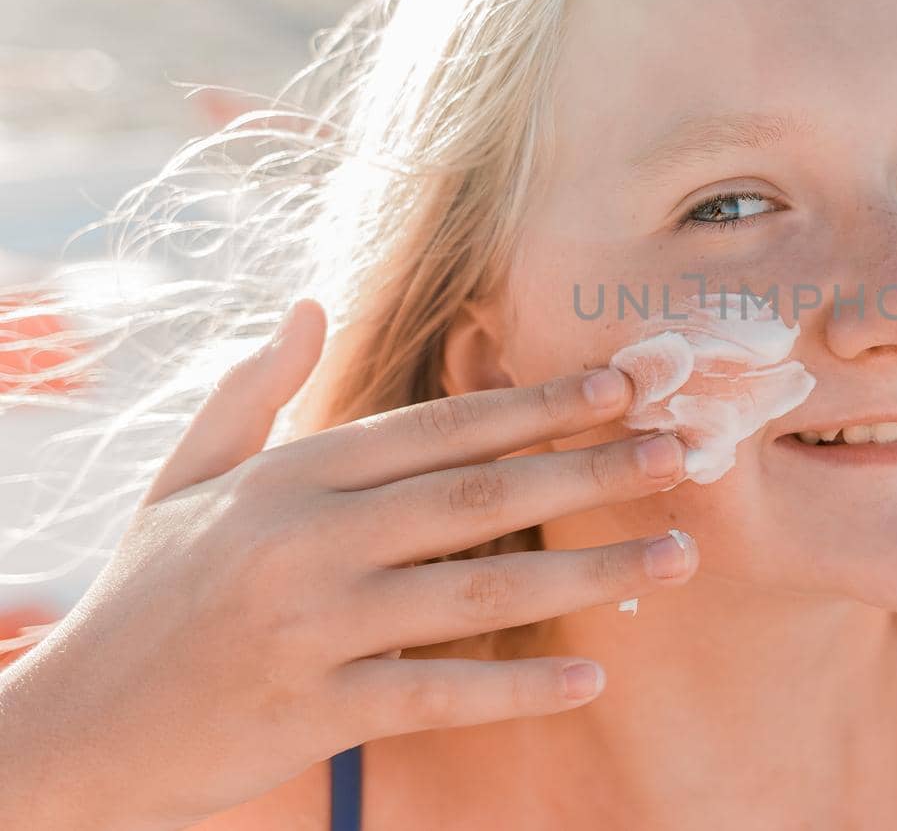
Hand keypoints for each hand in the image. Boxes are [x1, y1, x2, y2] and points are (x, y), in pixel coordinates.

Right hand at [0, 297, 696, 830]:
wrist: (72, 730)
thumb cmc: (143, 599)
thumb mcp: (183, 480)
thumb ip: (252, 391)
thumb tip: (308, 306)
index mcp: (288, 475)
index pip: (439, 427)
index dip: (537, 403)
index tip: (622, 385)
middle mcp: (306, 538)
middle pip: (479, 494)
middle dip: (591, 469)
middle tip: (683, 454)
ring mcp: (312, 625)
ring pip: (478, 588)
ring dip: (590, 569)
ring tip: (678, 554)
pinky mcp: (316, 709)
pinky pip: (439, 691)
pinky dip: (518, 684)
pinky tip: (592, 672)